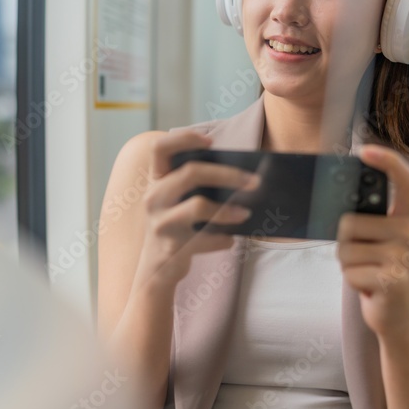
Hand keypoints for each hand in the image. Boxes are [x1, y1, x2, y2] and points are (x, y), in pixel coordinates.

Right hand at [135, 132, 258, 291]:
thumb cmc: (178, 227)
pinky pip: (204, 239)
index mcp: (157, 181)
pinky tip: (229, 241)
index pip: (160, 148)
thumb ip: (197, 187)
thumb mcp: (179, 202)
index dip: (184, 139)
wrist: (157, 269)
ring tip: (245, 213)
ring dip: (228, 210)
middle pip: (191, 173)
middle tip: (254, 181)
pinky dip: (221, 240)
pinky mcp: (171, 246)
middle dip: (227, 174)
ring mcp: (160, 222)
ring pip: (198, 206)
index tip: (211, 142)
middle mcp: (154, 197)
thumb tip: (241, 178)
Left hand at [335, 145, 408, 340]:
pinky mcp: (392, 280)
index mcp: (408, 217)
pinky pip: (348, 271)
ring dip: (346, 263)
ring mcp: (403, 257)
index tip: (365, 151)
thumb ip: (365, 218)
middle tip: (363, 256)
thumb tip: (330, 197)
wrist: (394, 313)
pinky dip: (351, 280)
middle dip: (344, 242)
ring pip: (344, 249)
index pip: (404, 180)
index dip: (387, 161)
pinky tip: (368, 287)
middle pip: (348, 222)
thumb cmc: (377, 268)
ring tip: (366, 270)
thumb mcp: (376, 239)